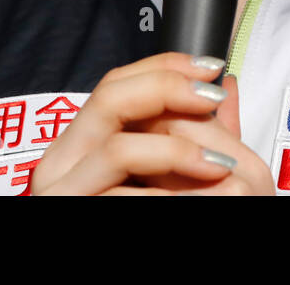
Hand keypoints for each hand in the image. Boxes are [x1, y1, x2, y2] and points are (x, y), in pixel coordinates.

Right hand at [28, 52, 274, 195]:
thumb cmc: (166, 224)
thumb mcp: (182, 176)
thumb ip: (198, 134)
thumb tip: (227, 85)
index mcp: (86, 145)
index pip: (118, 83)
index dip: (167, 66)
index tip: (211, 67)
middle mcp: (63, 164)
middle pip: (110, 98)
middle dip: (168, 90)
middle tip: (211, 98)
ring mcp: (61, 194)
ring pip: (120, 148)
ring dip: (178, 152)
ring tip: (220, 166)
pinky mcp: (68, 216)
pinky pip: (122, 196)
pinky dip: (168, 195)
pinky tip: (202, 196)